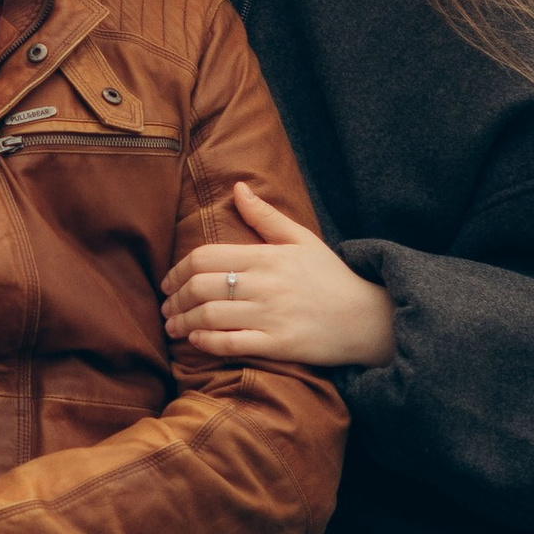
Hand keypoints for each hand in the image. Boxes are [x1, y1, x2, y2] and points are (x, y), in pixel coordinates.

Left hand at [163, 182, 397, 368]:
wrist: (368, 318)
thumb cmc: (330, 277)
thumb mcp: (301, 239)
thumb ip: (265, 216)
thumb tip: (236, 188)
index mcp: (267, 256)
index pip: (206, 257)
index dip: (177, 270)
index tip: (168, 282)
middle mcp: (265, 285)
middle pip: (201, 287)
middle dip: (175, 299)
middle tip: (165, 307)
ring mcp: (271, 316)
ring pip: (211, 317)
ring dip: (183, 323)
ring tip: (172, 327)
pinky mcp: (279, 345)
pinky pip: (232, 344)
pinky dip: (207, 343)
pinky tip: (195, 341)